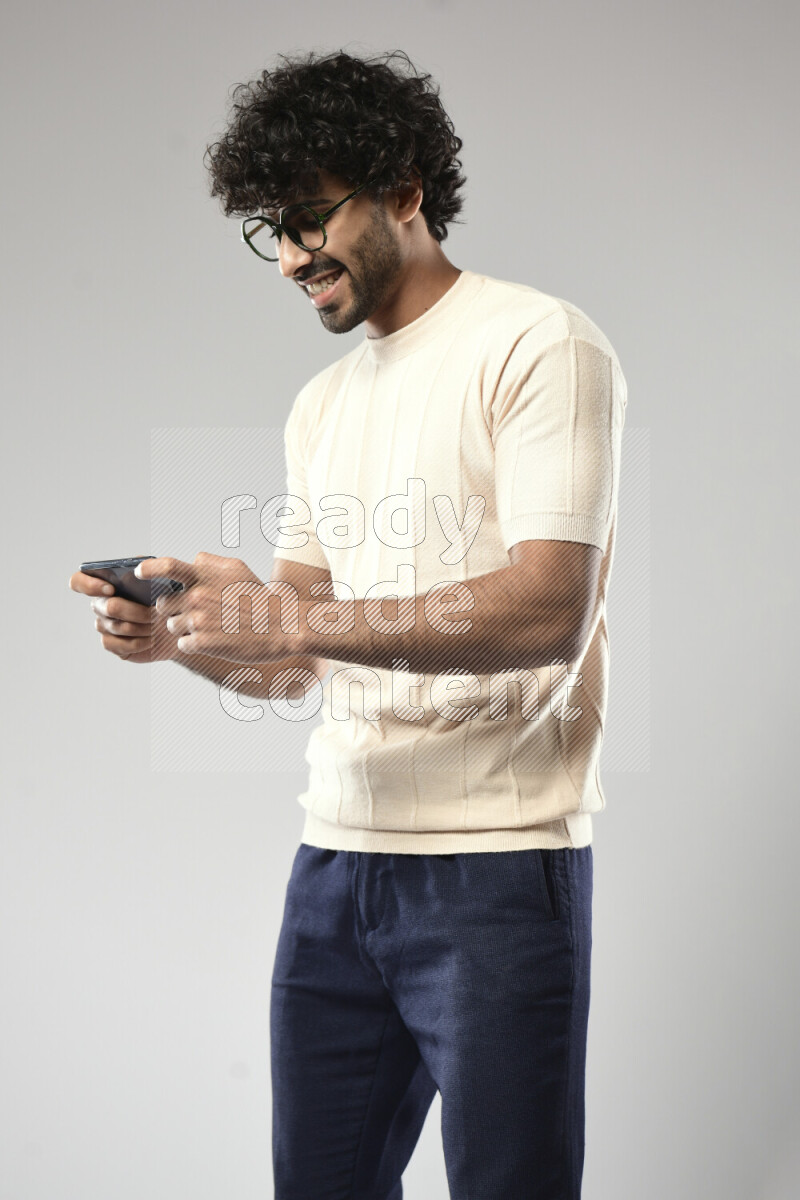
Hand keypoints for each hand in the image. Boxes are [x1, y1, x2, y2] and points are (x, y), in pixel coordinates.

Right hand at [68, 570, 179, 663]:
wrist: (178, 625)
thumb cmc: (167, 598)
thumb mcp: (162, 579)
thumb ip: (147, 570)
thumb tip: (133, 573)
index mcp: (106, 583)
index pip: (79, 581)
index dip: (88, 585)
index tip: (110, 589)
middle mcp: (100, 604)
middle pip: (107, 606)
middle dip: (134, 610)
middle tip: (153, 614)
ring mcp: (104, 625)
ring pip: (115, 626)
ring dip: (141, 627)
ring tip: (157, 626)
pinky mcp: (112, 644)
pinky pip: (118, 644)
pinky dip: (138, 642)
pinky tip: (151, 640)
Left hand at [138, 552, 306, 663]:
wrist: (282, 627)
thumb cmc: (260, 599)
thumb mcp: (239, 570)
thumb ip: (212, 563)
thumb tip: (194, 559)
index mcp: (204, 576)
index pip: (166, 566)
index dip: (149, 570)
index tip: (140, 573)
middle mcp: (197, 596)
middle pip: (164, 604)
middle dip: (176, 609)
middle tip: (199, 613)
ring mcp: (199, 620)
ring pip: (172, 627)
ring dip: (187, 630)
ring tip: (213, 628)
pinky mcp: (202, 643)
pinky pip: (183, 645)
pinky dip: (195, 645)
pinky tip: (215, 641)